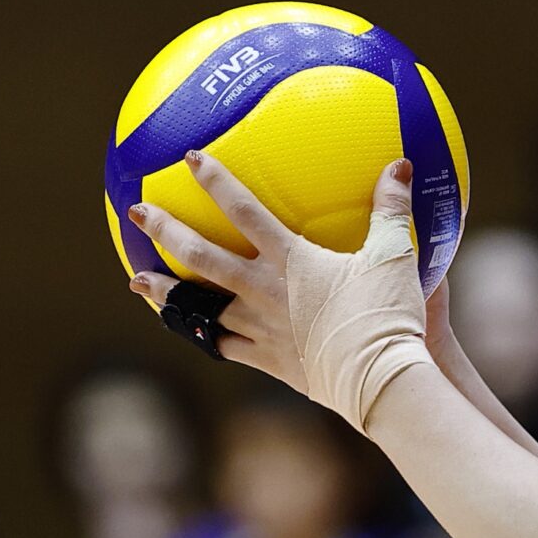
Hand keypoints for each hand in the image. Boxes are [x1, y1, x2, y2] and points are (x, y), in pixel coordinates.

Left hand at [128, 151, 432, 431]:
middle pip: (202, 256)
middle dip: (167, 231)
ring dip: (167, 292)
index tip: (190, 158)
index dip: (217, 181)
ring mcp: (260, 329)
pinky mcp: (268, 361)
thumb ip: (392, 208)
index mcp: (290, 260)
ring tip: (137, 281)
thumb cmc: (386, 315)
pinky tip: (191, 333)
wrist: (378, 380)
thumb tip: (399, 165)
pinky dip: (205, 336)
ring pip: (200, 307)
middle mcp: (264, 291)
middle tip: (137, 213)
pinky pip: (225, 347)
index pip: (244, 210)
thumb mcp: (395, 255)